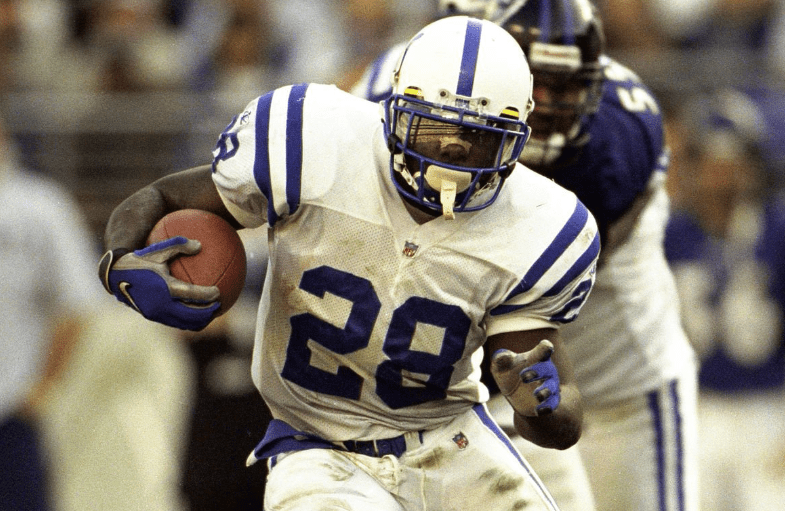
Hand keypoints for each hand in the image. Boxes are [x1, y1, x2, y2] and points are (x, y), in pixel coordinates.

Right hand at [99, 237, 219, 330]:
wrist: (113, 275)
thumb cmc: (138, 260)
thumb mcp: (158, 250)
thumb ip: (179, 245)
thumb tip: (200, 245)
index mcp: (165, 288)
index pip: (193, 294)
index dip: (208, 295)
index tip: (219, 292)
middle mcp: (162, 304)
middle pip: (191, 315)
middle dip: (208, 312)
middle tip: (220, 306)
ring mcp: (156, 313)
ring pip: (184, 323)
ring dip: (199, 320)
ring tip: (211, 314)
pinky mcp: (152, 317)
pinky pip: (174, 322)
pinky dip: (187, 321)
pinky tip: (194, 314)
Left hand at [490, 340, 559, 416]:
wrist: (515, 397)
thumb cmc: (509, 374)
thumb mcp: (501, 366)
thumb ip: (500, 360)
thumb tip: (502, 356)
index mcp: (536, 357)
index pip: (544, 349)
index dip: (546, 347)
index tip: (546, 346)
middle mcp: (546, 370)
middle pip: (547, 368)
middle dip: (537, 372)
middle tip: (523, 376)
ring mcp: (549, 386)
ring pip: (552, 388)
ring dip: (545, 391)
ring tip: (537, 395)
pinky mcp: (550, 401)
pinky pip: (552, 404)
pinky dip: (547, 407)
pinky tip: (539, 410)